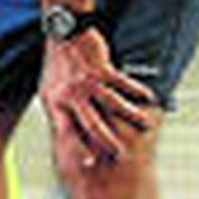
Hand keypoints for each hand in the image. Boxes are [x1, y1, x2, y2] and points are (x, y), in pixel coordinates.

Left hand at [39, 28, 155, 168]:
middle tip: (123, 156)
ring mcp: (87, 81)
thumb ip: (57, 112)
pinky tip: (150, 99)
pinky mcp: (101, 68)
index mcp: (56, 103)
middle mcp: (71, 94)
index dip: (78, 149)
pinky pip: (124, 83)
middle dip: (109, 142)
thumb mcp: (48, 91)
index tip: (90, 165)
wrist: (64, 34)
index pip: (67, 132)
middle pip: (93, 124)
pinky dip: (138, 91)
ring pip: (114, 104)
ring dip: (132, 117)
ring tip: (146, 127)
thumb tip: (62, 135)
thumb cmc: (56, 66)